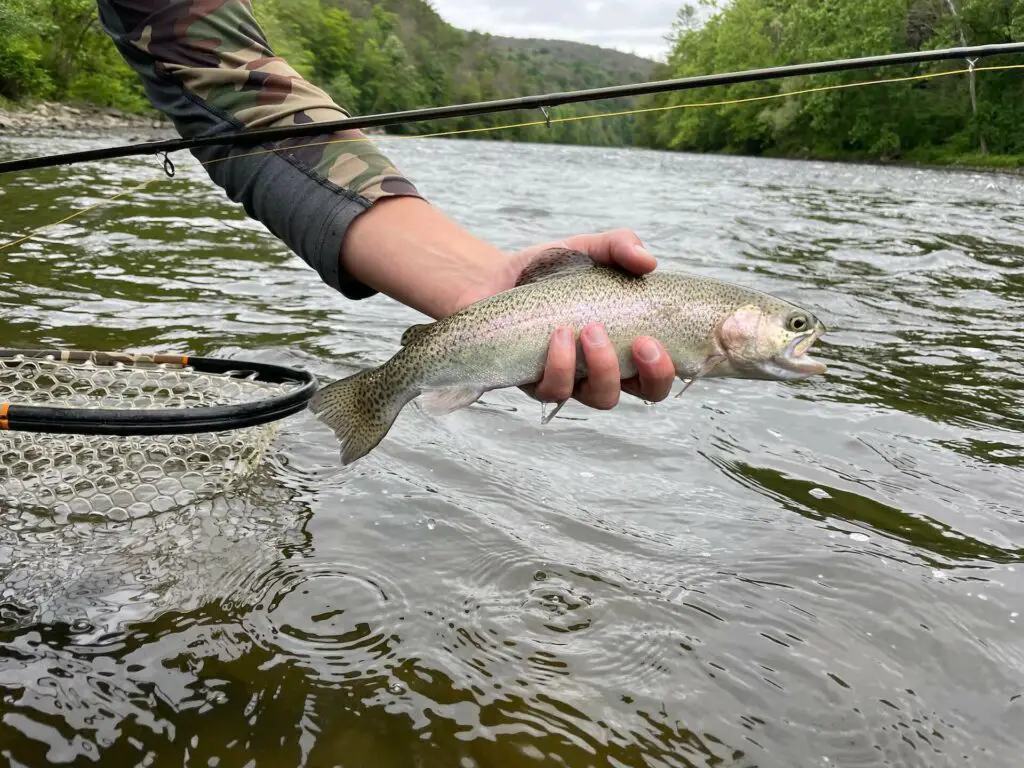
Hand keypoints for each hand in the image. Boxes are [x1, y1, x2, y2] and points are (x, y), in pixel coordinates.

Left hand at [341, 200, 674, 412]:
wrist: (489, 279)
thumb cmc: (546, 271)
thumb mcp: (585, 249)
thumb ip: (618, 246)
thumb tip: (648, 259)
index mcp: (622, 344)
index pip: (657, 373)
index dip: (667, 370)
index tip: (657, 339)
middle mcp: (598, 370)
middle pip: (640, 395)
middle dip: (649, 376)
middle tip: (641, 343)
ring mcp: (567, 380)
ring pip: (597, 398)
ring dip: (602, 367)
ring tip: (587, 329)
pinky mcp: (532, 382)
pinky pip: (553, 390)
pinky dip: (560, 364)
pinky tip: (557, 336)